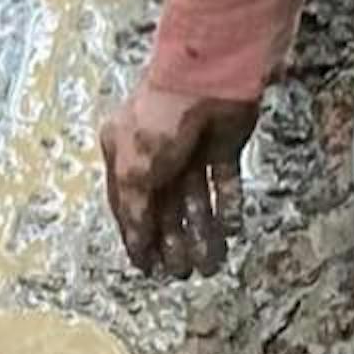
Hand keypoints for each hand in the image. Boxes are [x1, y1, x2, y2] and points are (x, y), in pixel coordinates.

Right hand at [97, 80, 258, 278]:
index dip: (136, 236)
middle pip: (163, 206)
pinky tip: (230, 229)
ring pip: (195, 200)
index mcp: (123, 151)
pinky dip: (227, 206)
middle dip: (173, 240)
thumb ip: (135, 209)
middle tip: (182, 273)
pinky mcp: (221, 147)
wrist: (208, 80)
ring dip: (202, 231)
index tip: (147, 267)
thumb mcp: (135, 168)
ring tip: (211, 263)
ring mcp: (189, 150)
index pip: (127, 203)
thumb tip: (137, 241)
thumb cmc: (161, 118)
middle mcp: (154, 152)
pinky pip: (224, 184)